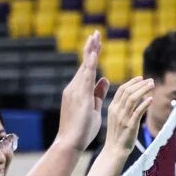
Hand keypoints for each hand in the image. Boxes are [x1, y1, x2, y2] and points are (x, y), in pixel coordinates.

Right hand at [56, 31, 105, 151]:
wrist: (70, 142)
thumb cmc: (82, 129)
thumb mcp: (93, 107)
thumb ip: (98, 93)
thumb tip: (105, 79)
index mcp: (78, 91)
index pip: (87, 69)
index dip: (92, 56)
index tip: (97, 42)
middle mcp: (74, 88)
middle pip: (85, 64)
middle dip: (91, 48)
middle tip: (96, 33)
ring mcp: (75, 91)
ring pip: (85, 67)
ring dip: (90, 51)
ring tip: (96, 37)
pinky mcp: (79, 97)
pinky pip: (85, 78)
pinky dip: (89, 65)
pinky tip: (94, 55)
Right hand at [103, 75, 153, 156]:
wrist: (114, 150)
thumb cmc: (117, 134)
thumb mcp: (117, 118)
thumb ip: (123, 107)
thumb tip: (135, 97)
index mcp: (112, 107)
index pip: (122, 89)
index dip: (132, 82)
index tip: (141, 78)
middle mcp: (116, 110)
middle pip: (128, 91)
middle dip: (140, 84)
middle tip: (150, 80)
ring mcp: (123, 118)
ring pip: (132, 99)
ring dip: (143, 90)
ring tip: (152, 85)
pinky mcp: (130, 125)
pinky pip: (137, 112)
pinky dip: (144, 104)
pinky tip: (151, 99)